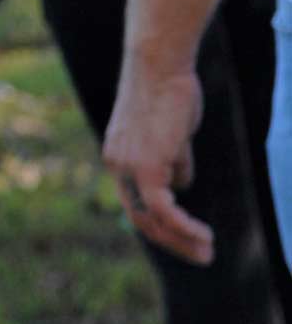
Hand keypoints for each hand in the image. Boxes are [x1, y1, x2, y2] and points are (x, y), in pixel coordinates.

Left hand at [102, 61, 213, 264]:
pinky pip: (161, 208)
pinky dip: (182, 226)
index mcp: (119, 158)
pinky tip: (202, 234)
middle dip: (171, 242)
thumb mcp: (170, 133)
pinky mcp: (145, 165)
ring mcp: (128, 167)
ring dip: (180, 240)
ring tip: (206, 251)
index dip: (160, 225)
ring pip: (150, 219)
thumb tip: (181, 186)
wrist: (159, 67)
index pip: (135, 203)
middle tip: (201, 256)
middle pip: (139, 218)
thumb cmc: (169, 93)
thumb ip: (172, 160)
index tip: (186, 239)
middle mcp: (117, 166)